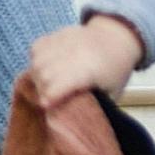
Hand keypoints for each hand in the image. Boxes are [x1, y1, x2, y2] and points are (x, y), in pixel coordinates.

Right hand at [26, 15, 145, 107]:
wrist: (118, 38)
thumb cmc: (115, 70)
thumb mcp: (110, 93)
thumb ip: (93, 106)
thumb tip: (73, 121)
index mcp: (88, 71)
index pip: (58, 86)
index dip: (49, 99)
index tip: (47, 106)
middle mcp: (73, 54)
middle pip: (43, 75)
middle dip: (41, 89)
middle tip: (48, 96)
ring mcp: (64, 41)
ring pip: (36, 61)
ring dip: (37, 74)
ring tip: (46, 81)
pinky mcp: (58, 33)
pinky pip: (37, 47)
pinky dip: (37, 58)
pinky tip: (45, 65)